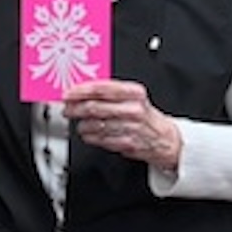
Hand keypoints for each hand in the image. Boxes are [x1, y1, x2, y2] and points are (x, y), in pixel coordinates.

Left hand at [63, 80, 181, 170]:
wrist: (164, 138)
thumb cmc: (144, 115)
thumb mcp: (133, 97)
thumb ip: (110, 92)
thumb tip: (83, 89)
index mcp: (134, 93)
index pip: (102, 88)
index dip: (81, 91)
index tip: (69, 93)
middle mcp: (133, 109)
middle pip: (95, 107)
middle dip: (76, 109)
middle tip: (68, 109)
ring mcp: (130, 127)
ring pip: (95, 125)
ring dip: (82, 125)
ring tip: (81, 123)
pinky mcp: (127, 143)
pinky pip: (100, 139)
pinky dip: (90, 137)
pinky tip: (89, 133)